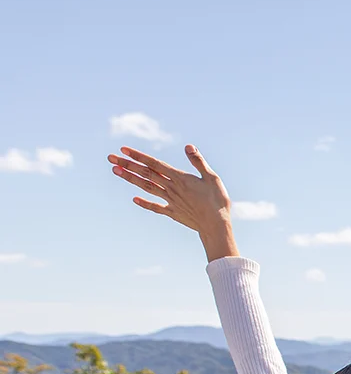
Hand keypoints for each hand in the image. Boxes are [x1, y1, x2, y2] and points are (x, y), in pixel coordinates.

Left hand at [107, 144, 237, 261]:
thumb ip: (198, 162)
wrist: (216, 226)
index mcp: (180, 178)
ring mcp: (170, 201)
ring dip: (131, 179)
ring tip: (115, 171)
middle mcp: (171, 188)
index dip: (138, 156)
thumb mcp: (212, 178)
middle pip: (146, 174)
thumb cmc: (218, 201)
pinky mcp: (173, 213)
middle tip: (110, 158)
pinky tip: (134, 199)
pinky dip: (144, 203)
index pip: (155, 164)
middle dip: (127, 165)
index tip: (123, 150)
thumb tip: (188, 146)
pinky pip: (156, 207)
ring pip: (147, 187)